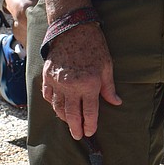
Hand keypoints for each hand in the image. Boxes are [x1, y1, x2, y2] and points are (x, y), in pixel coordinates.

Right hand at [41, 23, 121, 139]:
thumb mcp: (107, 66)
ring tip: (69, 123)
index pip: (89, 112)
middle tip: (77, 136)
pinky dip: (52, 103)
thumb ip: (109, 88)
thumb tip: (116, 102)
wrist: (73, 28)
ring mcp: (57, 81)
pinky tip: (57, 106)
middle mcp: (71, 86)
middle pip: (71, 114)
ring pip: (57, 107)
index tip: (90, 132)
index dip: (90, 124)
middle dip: (75, 127)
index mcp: (89, 84)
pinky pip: (47, 95)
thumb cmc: (94, 46)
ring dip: (63, 117)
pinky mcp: (47, 75)